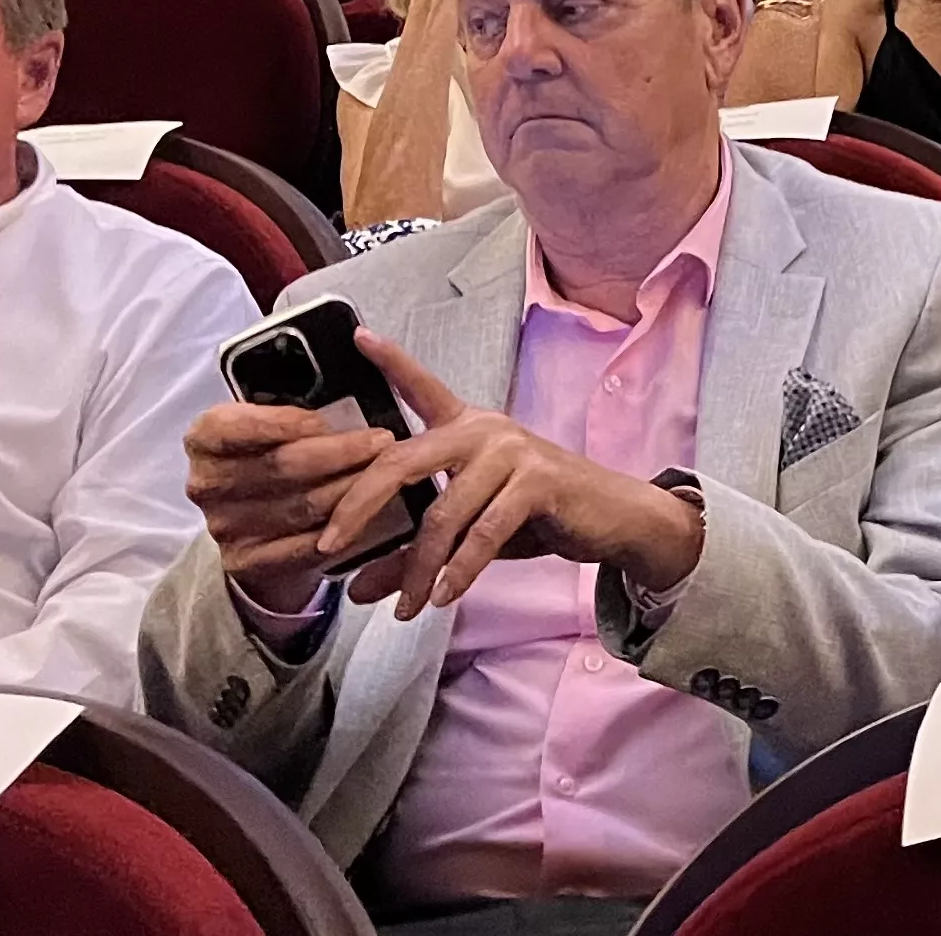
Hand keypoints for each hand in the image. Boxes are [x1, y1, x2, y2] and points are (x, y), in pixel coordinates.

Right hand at [184, 394, 407, 617]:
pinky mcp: (244, 561)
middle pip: (279, 466)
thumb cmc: (271, 453)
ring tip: (387, 473)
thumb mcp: (269, 420)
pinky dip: (341, 528)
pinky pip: (303, 546)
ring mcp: (222, 526)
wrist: (255, 521)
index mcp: (204, 437)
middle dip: (339, 452)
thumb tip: (346, 380)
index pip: (236, 425)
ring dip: (351, 490)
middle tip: (383, 441)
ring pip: (300, 506)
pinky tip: (369, 512)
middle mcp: (205, 483)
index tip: (326, 419)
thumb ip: (292, 405)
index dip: (283, 422)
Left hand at [316, 330, 699, 619]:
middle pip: (402, 461)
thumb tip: (356, 589)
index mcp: (466, 428)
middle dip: (358, 504)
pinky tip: (444, 596)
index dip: (390, 361)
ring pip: (442, 513)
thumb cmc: (536, 515)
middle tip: (328, 544)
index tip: (358, 336)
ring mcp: (510, 452)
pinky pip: (484, 532)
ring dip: (419, 567)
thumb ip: (412, 554)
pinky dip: (460, 570)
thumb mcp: (467, 532)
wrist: (612, 518)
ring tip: (408, 606)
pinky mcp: (537, 481)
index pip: (421, 388)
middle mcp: (484, 430)